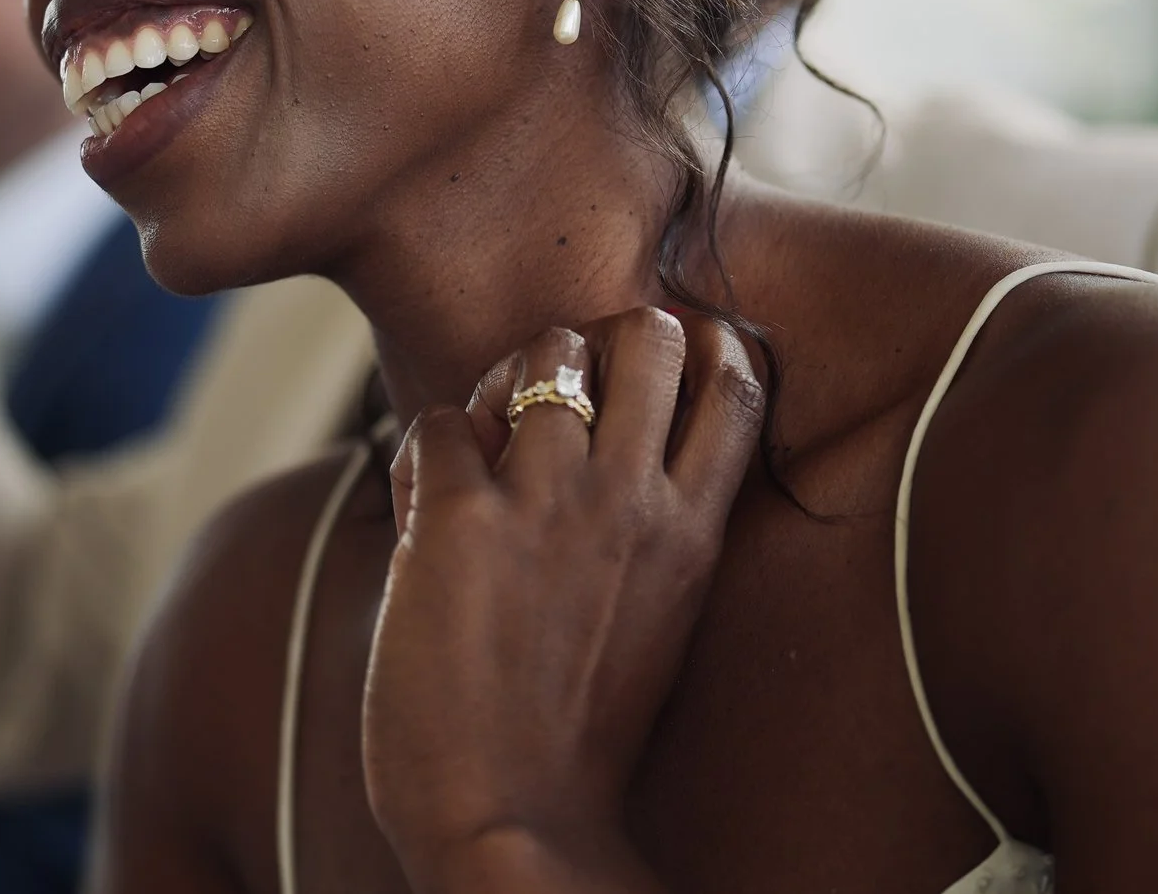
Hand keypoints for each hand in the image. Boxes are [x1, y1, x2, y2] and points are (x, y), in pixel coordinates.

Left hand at [361, 309, 763, 889]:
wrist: (514, 825)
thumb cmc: (574, 734)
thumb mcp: (657, 616)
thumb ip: (647, 526)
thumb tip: (601, 435)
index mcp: (694, 532)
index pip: (736, 380)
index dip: (694, 343)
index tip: (650, 365)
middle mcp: (634, 502)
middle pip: (646, 332)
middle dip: (595, 338)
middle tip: (552, 394)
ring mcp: (549, 504)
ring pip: (542, 350)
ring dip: (501, 380)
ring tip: (482, 448)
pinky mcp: (463, 522)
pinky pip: (440, 422)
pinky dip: (424, 451)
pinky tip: (420, 508)